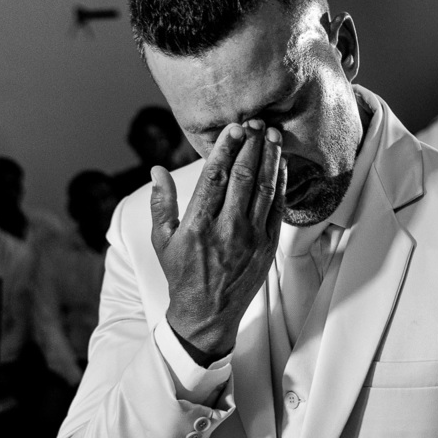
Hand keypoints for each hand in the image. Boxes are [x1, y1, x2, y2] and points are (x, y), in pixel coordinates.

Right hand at [151, 120, 285, 365]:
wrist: (208, 314)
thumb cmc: (181, 274)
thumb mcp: (162, 241)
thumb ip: (161, 203)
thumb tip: (157, 169)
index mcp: (198, 225)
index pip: (214, 177)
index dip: (226, 149)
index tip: (234, 128)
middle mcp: (226, 229)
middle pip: (243, 178)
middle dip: (251, 147)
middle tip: (256, 123)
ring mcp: (251, 238)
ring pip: (264, 189)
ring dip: (270, 159)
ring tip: (272, 135)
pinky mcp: (268, 246)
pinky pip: (277, 208)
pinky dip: (280, 184)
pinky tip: (280, 165)